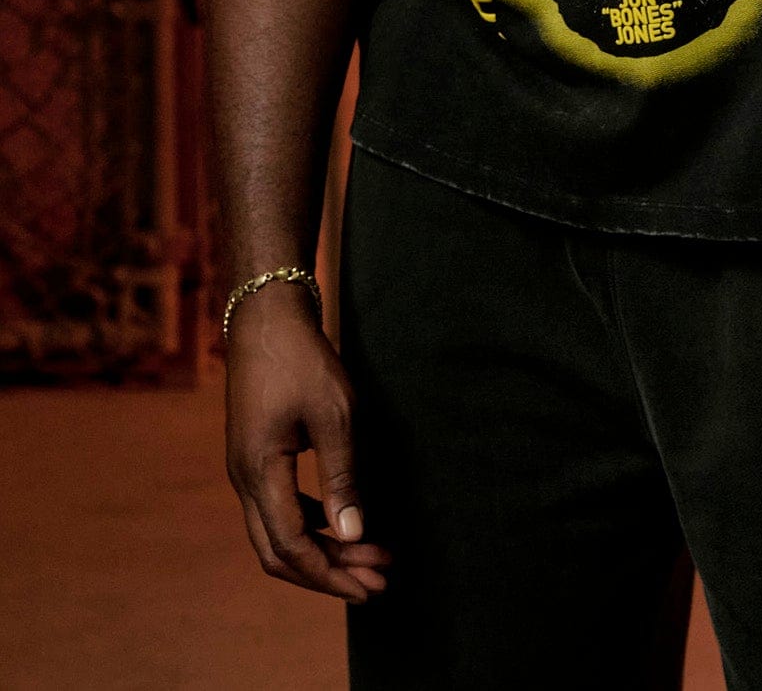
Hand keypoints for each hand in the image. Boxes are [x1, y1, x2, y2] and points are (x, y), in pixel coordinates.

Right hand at [224, 285, 392, 603]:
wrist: (266, 316)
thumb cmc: (302, 359)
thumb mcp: (334, 414)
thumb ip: (342, 476)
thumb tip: (353, 533)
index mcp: (259, 471)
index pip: (291, 547)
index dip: (331, 574)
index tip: (370, 585)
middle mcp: (244, 479)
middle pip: (279, 552)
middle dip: (329, 573)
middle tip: (377, 582)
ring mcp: (246, 469)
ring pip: (277, 533)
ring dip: (322, 550)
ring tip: (371, 556)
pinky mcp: (256, 457)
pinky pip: (278, 509)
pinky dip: (312, 525)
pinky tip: (344, 523)